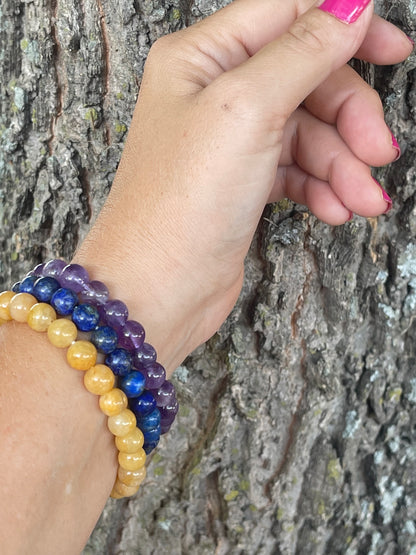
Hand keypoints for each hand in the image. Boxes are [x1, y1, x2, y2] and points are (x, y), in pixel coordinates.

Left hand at [75, 0, 412, 371]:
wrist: (157, 290)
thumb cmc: (181, 204)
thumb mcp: (246, 110)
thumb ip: (302, 52)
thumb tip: (350, 8)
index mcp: (201, 58)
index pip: (287, 14)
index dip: (345, 26)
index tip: (394, 50)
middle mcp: (212, 95)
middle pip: (306, 80)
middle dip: (349, 117)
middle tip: (379, 152)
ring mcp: (228, 143)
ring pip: (307, 133)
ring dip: (342, 165)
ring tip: (362, 201)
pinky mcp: (241, 184)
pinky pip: (296, 170)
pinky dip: (321, 188)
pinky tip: (335, 211)